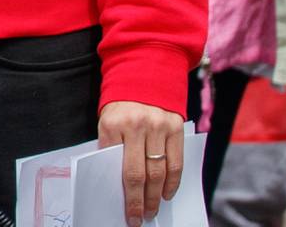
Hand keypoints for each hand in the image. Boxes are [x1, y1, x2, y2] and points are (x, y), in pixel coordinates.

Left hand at [98, 101, 183, 224]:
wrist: (142, 74)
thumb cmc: (120, 106)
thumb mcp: (107, 123)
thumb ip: (112, 149)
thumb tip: (118, 183)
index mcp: (115, 125)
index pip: (122, 169)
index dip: (128, 197)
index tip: (129, 214)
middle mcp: (139, 125)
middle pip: (142, 174)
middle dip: (142, 201)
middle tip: (142, 217)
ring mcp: (160, 126)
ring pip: (161, 170)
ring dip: (158, 195)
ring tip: (154, 209)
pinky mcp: (177, 126)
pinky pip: (177, 161)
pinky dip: (173, 181)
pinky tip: (167, 193)